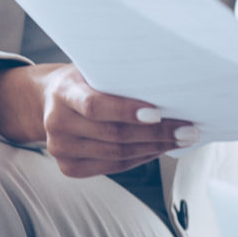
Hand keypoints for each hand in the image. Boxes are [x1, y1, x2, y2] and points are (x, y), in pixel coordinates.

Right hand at [34, 64, 195, 178]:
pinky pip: (113, 166)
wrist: (49, 100)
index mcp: (63, 92)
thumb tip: (169, 86)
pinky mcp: (68, 168)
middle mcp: (57, 123)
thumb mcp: (92, 69)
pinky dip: (140, 158)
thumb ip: (118, 77)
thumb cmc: (82, 80)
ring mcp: (60, 149)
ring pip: (117, 155)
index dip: (126, 111)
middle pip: (113, 135)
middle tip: (187, 130)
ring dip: (154, 148)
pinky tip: (158, 149)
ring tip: (180, 140)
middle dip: (156, 134)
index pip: (94, 106)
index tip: (158, 112)